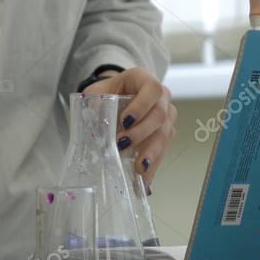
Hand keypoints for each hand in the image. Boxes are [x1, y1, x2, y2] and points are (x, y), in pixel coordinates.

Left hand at [84, 67, 176, 188]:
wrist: (118, 97)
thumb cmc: (108, 92)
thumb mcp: (96, 92)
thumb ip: (93, 102)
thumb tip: (91, 122)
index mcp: (145, 80)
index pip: (152, 89)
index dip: (142, 105)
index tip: (125, 120)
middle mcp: (162, 97)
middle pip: (160, 115)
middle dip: (142, 133)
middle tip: (123, 145)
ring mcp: (167, 116)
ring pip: (165, 134)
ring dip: (152, 152)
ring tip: (139, 168)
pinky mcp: (166, 134)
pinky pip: (164, 150)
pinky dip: (154, 164)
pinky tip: (145, 179)